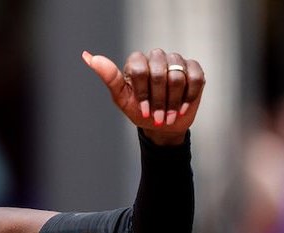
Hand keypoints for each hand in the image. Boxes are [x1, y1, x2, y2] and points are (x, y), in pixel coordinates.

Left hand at [83, 49, 204, 145]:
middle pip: (159, 73)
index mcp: (137, 61)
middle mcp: (156, 57)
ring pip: (177, 76)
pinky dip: (189, 96)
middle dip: (159, 100)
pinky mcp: (193, 69)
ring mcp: (176, 61)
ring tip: (169, 116)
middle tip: (157, 117)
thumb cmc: (140, 111)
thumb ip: (109, 78)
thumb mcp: (122, 99)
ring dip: (173, 101)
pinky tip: (183, 108)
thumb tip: (88, 57)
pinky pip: (195, 77)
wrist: (163, 125)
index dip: (143, 93)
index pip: (140, 69)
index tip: (143, 110)